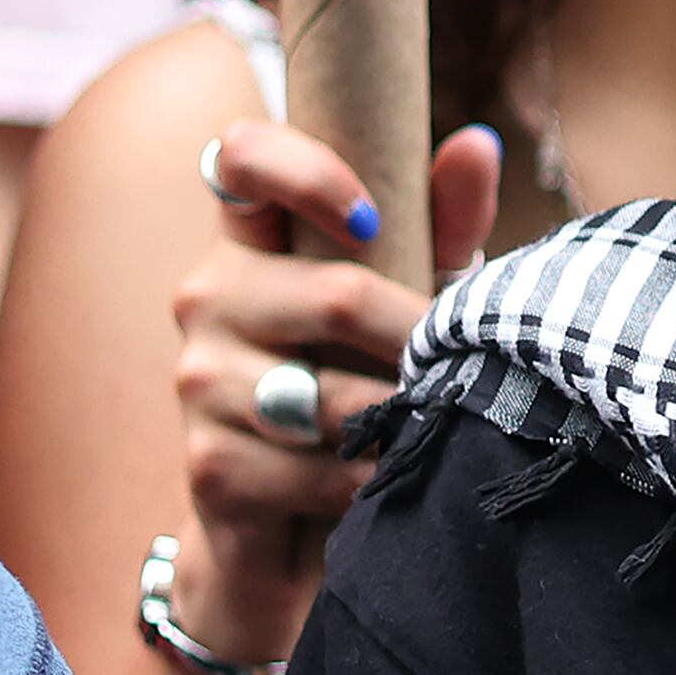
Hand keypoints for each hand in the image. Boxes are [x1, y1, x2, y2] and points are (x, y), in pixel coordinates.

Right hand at [161, 117, 502, 659]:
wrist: (303, 532)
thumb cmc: (367, 387)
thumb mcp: (414, 301)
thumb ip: (441, 227)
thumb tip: (476, 141)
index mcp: (251, 241)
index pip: (242, 158)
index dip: (303, 168)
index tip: (372, 215)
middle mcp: (206, 296)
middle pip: (334, 295)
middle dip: (419, 342)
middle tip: (465, 372)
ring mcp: (199, 381)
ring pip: (331, 393)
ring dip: (400, 420)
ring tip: (433, 430)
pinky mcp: (208, 465)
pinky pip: (315, 468)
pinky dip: (369, 480)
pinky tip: (384, 485)